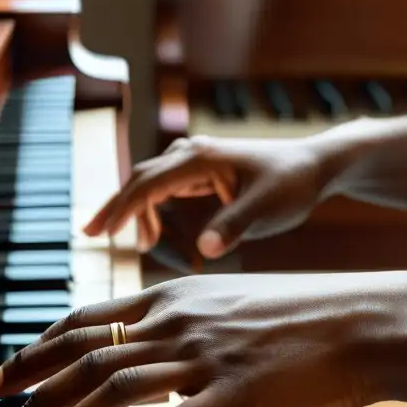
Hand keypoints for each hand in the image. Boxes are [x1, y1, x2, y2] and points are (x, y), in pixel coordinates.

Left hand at [0, 273, 400, 406]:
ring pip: (116, 386)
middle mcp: (180, 321)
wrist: (367, 322)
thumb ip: (186, 318)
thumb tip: (150, 340)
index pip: (86, 320)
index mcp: (174, 298)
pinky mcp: (235, 395)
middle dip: (36, 384)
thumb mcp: (232, 301)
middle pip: (87, 353)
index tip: (7, 372)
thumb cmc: (303, 316)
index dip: (39, 347)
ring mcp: (206, 356)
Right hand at [83, 135, 326, 259]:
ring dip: (134, 210)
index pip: (147, 184)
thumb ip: (235, 227)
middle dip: (115, 207)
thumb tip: (206, 252)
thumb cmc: (293, 185)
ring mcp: (196, 160)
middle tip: (90, 235)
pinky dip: (150, 208)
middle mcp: (192, 154)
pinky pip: (164, 186)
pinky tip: (150, 233)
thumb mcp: (267, 209)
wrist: (316, 165)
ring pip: (149, 182)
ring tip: (138, 245)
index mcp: (200, 159)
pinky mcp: (202, 170)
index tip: (103, 234)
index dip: (123, 209)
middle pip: (139, 178)